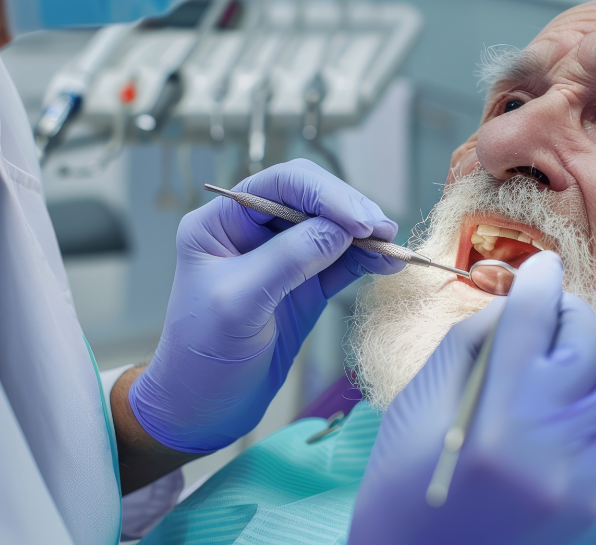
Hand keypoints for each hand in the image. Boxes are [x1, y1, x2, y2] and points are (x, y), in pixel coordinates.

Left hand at [128, 159, 403, 452]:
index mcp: (221, 223)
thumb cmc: (202, 357)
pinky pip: (341, 262)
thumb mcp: (239, 304)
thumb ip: (288, 261)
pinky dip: (366, 260)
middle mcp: (252, 232)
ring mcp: (281, 258)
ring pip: (332, 229)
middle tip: (384, 231)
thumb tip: (341, 229)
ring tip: (393, 248)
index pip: (281, 185)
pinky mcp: (304, 286)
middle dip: (350, 211)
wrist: (202, 411)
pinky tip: (387, 263)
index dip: (324, 194)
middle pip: (313, 200)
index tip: (358, 220)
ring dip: (365, 235)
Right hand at [348, 251, 595, 544]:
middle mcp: (553, 451)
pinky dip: (590, 403)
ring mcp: (586, 481)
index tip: (542, 264)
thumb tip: (520, 301)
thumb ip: (474, 341)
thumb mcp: (417, 403)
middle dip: (569, 314)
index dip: (540, 279)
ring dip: (586, 355)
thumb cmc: (401, 489)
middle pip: (589, 343)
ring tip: (551, 355)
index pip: (535, 319)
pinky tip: (555, 407)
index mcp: (497, 422)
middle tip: (545, 311)